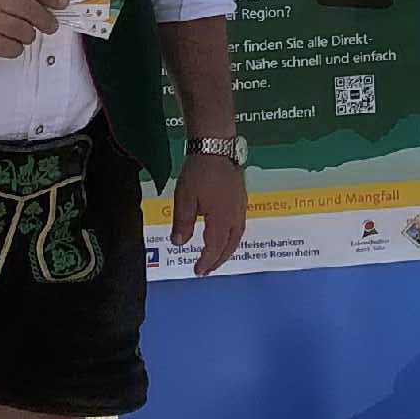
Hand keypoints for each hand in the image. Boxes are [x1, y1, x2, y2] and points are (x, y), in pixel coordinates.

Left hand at [171, 151, 247, 275]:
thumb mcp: (185, 199)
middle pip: (230, 245)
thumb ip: (182, 223)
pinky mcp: (241, 198)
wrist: (216, 147)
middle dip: (218, 260)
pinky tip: (224, 233)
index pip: (215, 248)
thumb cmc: (199, 172)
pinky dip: (231, 236)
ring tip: (216, 256)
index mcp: (222, 219)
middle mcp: (235, 216)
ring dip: (227, 249)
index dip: (206, 262)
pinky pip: (239, 225)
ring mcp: (240, 206)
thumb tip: (179, 243)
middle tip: (207, 269)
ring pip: (237, 236)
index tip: (197, 271)